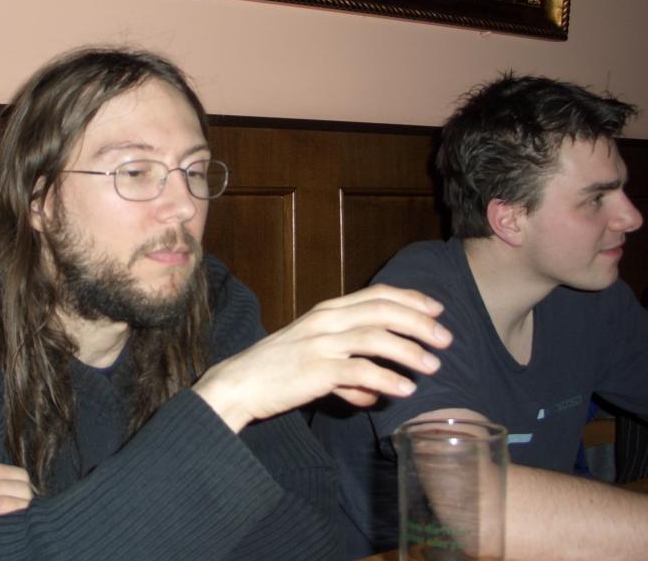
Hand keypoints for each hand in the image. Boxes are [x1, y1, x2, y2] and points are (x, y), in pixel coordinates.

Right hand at [193, 284, 451, 431]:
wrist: (239, 383)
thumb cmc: (277, 371)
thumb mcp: (313, 358)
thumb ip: (348, 371)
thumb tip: (377, 391)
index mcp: (326, 311)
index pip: (376, 294)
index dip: (410, 299)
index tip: (436, 310)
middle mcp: (325, 320)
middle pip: (382, 311)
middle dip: (419, 322)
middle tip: (446, 339)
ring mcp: (320, 344)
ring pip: (375, 338)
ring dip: (410, 351)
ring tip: (433, 366)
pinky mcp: (315, 370)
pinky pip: (360, 371)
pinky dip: (387, 379)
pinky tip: (404, 390)